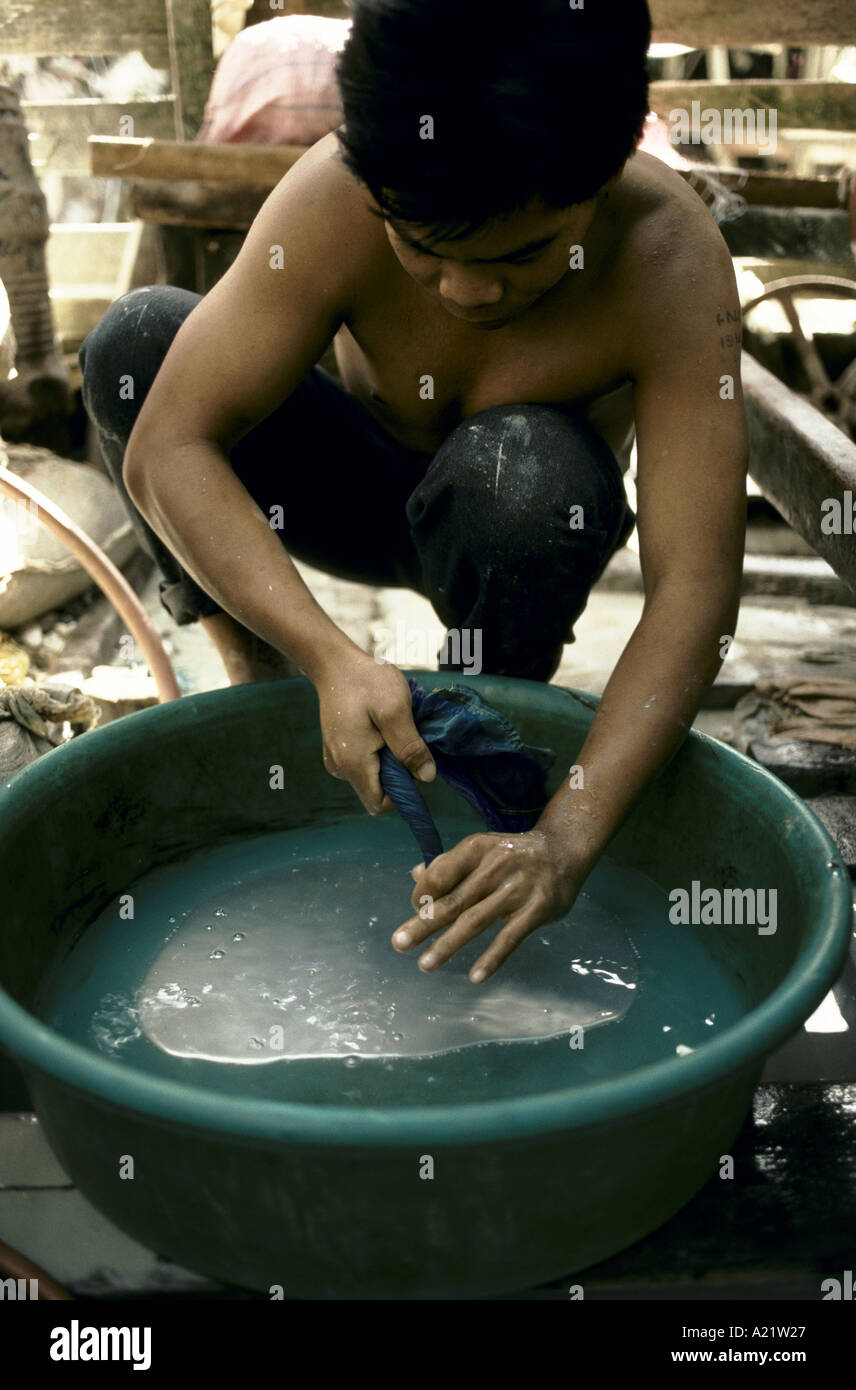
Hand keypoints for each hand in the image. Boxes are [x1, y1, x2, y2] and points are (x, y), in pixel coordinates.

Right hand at [315, 650, 435, 813]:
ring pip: (372, 776)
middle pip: (377, 790)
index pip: (379, 804)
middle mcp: (341, 767)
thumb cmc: (366, 681)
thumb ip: (410, 747)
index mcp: (353, 763)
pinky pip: (364, 762)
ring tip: (390, 727)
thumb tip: (427, 777)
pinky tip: (379, 725)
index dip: (402, 792)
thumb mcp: (396, 711)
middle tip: (402, 736)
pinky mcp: (339, 749)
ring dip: (389, 759)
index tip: (412, 763)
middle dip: (397, 772)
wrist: (335, 662)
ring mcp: (337, 759)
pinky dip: (378, 751)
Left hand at [391, 826, 581, 981]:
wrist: (563, 850)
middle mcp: (495, 866)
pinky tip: (475, 976)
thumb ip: (449, 864)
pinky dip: (492, 958)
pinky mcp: (537, 909)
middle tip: (399, 943)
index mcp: (477, 848)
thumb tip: (415, 875)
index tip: (416, 908)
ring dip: (448, 944)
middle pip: (453, 900)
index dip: (422, 892)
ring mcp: (517, 889)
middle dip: (424, 924)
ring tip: (425, 964)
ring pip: (476, 921)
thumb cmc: (512, 854)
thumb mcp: (482, 849)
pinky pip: (510, 937)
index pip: (440, 872)